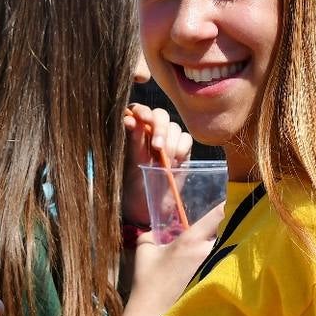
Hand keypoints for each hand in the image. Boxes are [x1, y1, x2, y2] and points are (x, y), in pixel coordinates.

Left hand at [122, 104, 192, 227]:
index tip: (143, 119)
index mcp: (133, 131)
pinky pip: (186, 139)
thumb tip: (130, 118)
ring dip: (170, 142)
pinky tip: (176, 162)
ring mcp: (167, 140)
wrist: (150, 205)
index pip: (138, 110)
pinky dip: (181, 148)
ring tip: (164, 160)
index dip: (142, 111)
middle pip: (160, 115)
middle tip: (157, 147)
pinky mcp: (182, 149)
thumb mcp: (132, 162)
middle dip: (160, 128)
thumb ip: (134, 139)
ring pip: (174, 127)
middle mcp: (150, 132)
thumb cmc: (134, 184)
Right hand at [125, 203, 222, 315]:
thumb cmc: (147, 280)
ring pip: (228, 248)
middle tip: (233, 220)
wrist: (153, 313)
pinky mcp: (216, 281)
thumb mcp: (144, 250)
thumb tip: (159, 230)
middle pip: (229, 231)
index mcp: (191, 240)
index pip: (218, 215)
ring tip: (229, 241)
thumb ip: (152, 234)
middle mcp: (207, 252)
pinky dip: (225, 259)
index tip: (233, 199)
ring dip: (228, 243)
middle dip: (231, 225)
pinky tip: (222, 261)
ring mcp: (215, 268)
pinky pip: (226, 263)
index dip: (228, 204)